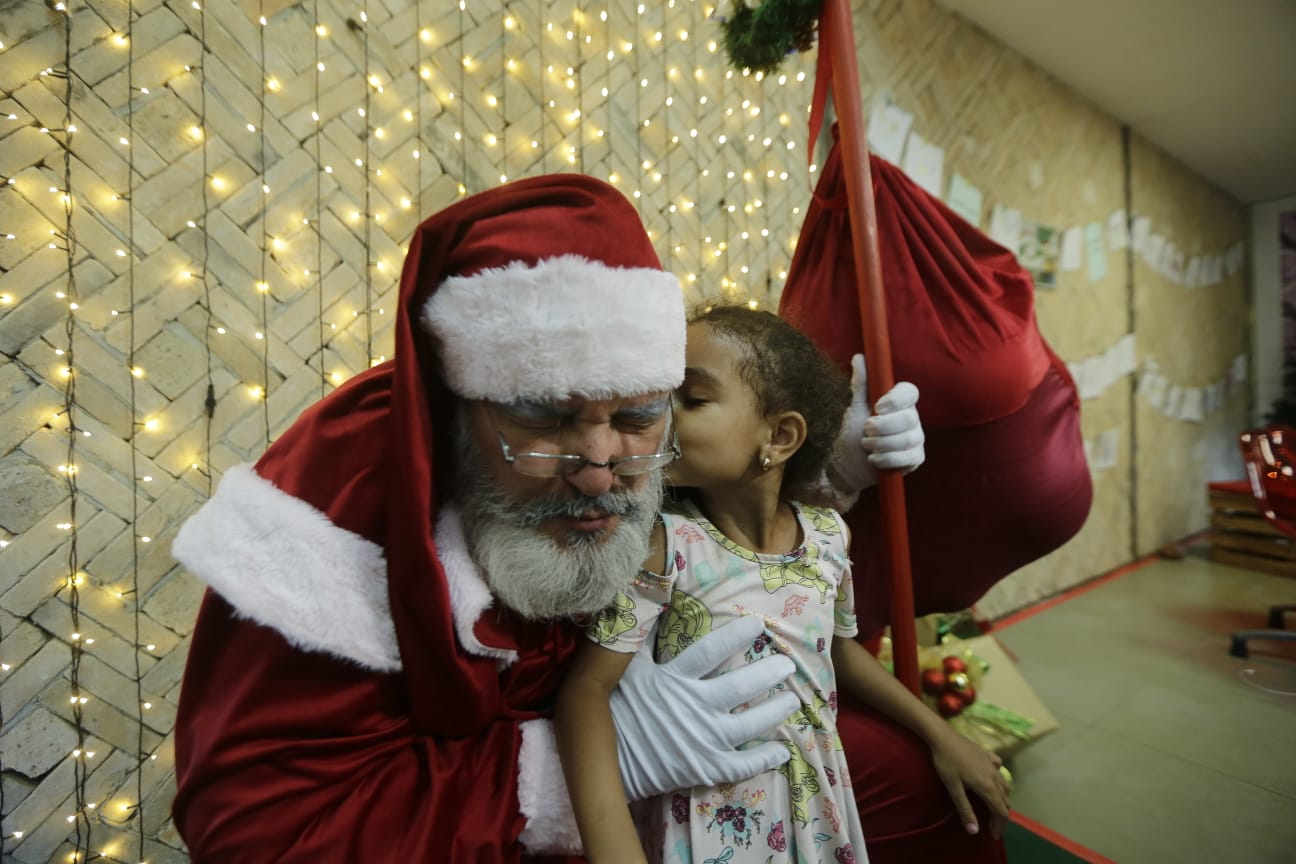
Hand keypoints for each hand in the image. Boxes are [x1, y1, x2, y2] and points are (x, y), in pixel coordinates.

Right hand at [610, 616, 798, 800]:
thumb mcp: (630, 672)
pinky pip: (744, 764)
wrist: (608, 762)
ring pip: (751, 724)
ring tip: (792, 700)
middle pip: (741, 686)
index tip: (758, 624)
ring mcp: (704, 739)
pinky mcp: (708, 767)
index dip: (736, 636)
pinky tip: (782, 748)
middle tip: (788, 665)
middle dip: (769, 673)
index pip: (711, 651)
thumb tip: (651, 604)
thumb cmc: (619, 711)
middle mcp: (695, 706)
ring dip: (776, 711)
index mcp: (676, 679)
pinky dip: (766, 757)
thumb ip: (646, 641)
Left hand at [828, 354, 923, 493]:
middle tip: (865, 431)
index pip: (910, 391)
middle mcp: (912, 418)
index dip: (896, 399)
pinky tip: (874, 459)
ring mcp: (916, 438)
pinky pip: (909, 457)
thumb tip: (859, 357)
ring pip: (908, 439)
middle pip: (909, 418)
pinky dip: (887, 459)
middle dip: (882, 427)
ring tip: (867, 446)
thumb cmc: (853, 433)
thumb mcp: (856, 408)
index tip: (877, 407)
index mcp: (899, 402)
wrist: (849, 465)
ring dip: (881, 444)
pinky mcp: (916, 458)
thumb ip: (861, 384)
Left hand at [928, 724, 1011, 836]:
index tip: (994, 836)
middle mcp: (995, 776)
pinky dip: (999, 780)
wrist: (943, 736)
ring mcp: (993, 764)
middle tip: (991, 825)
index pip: (1001, 812)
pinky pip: (999, 770)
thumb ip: (965, 809)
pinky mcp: (989, 755)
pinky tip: (990, 780)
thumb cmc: (946, 762)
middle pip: (1005, 801)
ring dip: (1002, 799)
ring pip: (1005, 786)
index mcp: (987, 787)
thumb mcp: (953, 788)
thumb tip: (974, 831)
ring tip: (992, 807)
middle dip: (1000, 816)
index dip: (1000, 826)